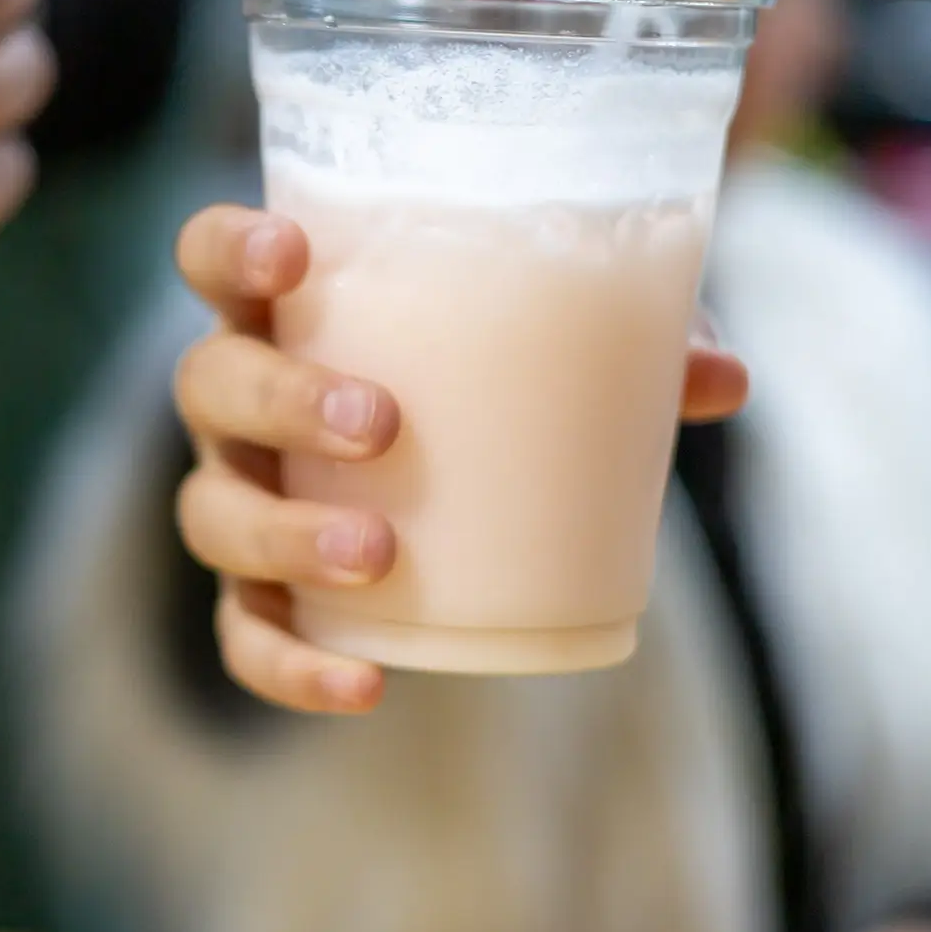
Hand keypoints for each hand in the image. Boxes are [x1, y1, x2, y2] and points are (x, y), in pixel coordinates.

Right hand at [174, 204, 749, 718]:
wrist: (448, 479)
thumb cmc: (483, 378)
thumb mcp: (551, 344)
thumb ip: (624, 344)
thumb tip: (721, 377)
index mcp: (283, 310)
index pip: (209, 255)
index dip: (229, 249)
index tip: (293, 256)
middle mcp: (237, 403)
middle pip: (209, 384)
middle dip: (282, 399)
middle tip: (380, 423)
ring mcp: (237, 497)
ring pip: (212, 513)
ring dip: (285, 533)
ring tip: (380, 552)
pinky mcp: (257, 593)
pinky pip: (244, 635)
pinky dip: (290, 666)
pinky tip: (363, 683)